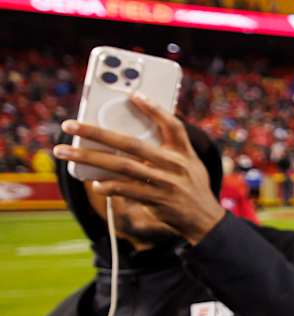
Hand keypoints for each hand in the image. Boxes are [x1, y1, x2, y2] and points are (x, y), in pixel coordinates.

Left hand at [55, 97, 224, 244]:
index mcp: (184, 153)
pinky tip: (95, 184)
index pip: (172, 126)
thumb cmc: (192, 188)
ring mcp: (164, 183)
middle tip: (69, 125)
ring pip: (120, 166)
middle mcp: (174, 166)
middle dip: (96, 133)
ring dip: (89, 158)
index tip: (133, 95)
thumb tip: (129, 138)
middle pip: (131, 144)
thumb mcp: (190, 164)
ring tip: (65, 153)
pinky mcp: (156, 201)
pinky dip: (108, 186)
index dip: (155, 109)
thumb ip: (168, 150)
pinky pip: (126, 190)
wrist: (206, 220)